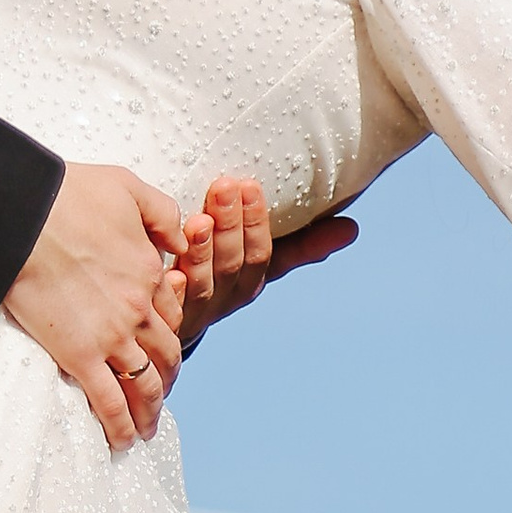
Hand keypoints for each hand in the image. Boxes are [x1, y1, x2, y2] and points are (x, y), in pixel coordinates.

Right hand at [3, 164, 187, 452]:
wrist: (24, 214)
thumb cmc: (68, 194)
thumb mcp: (129, 187)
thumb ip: (161, 213)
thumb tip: (182, 236)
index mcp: (150, 272)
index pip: (170, 313)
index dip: (168, 332)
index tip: (162, 347)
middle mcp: (138, 310)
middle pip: (164, 355)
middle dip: (165, 378)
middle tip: (159, 394)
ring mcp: (112, 336)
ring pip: (143, 384)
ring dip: (148, 411)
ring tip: (146, 430)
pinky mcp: (80, 354)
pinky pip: (108, 400)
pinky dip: (119, 424)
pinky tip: (122, 441)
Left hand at [178, 177, 359, 342]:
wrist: (165, 325)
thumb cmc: (218, 277)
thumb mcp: (259, 263)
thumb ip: (302, 246)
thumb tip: (352, 229)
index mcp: (248, 284)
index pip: (260, 255)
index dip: (256, 223)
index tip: (250, 187)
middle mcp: (222, 300)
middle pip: (231, 265)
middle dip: (230, 226)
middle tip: (224, 187)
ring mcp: (191, 312)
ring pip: (202, 285)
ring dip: (201, 252)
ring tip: (197, 220)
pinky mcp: (159, 319)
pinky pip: (166, 309)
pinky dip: (171, 292)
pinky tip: (166, 268)